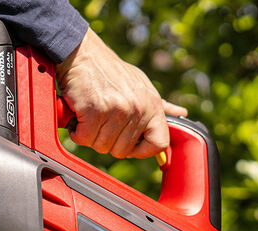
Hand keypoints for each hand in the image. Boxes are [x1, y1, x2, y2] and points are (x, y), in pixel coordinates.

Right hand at [55, 28, 186, 158]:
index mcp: (152, 105)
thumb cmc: (109, 71)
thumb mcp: (141, 84)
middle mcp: (138, 109)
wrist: (82, 53)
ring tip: (90, 115)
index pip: (159, 143)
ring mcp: (117, 110)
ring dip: (90, 135)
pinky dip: (77, 131)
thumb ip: (159, 104)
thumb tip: (180, 112)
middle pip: (122, 151)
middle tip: (101, 122)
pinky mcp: (94, 111)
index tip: (129, 144)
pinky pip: (84, 138)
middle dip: (107, 141)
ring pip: (102, 146)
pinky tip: (80, 116)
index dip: (142, 150)